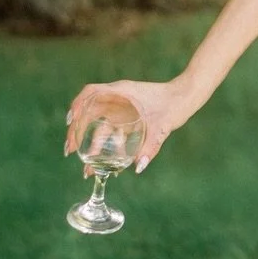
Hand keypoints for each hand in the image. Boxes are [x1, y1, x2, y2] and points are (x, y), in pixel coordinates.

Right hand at [63, 76, 196, 172]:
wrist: (188, 97)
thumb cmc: (175, 104)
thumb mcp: (163, 126)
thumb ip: (151, 146)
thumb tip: (139, 167)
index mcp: (121, 92)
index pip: (91, 93)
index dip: (77, 105)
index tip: (70, 122)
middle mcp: (118, 98)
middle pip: (90, 113)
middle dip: (77, 132)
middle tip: (70, 151)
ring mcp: (123, 108)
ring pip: (101, 126)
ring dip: (92, 144)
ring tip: (87, 166)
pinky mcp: (130, 118)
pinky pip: (113, 131)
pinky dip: (108, 146)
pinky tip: (107, 164)